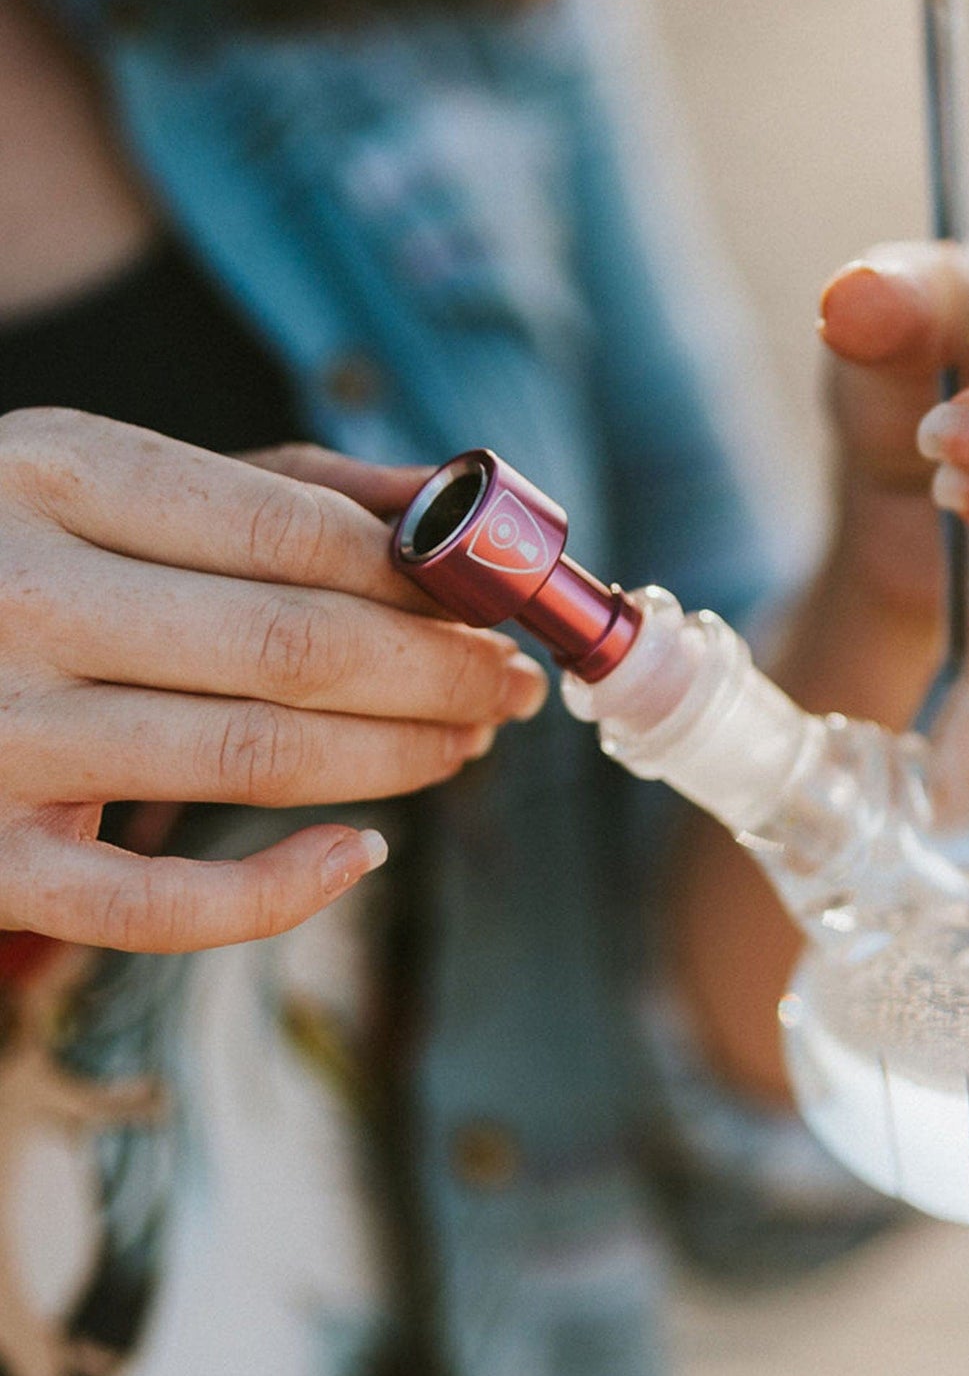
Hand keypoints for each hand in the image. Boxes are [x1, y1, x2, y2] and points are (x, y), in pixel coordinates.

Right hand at [0, 410, 545, 950]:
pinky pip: (155, 906)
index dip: (427, 582)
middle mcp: (18, 594)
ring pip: (254, 758)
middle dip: (440, 672)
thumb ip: (289, 485)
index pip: (298, 532)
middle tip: (510, 686)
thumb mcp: (117, 480)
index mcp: (56, 469)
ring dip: (396, 758)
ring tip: (465, 742)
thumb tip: (460, 504)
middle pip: (297, 647)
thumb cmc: (6, 549)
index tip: (500, 611)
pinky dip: (280, 892)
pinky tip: (362, 853)